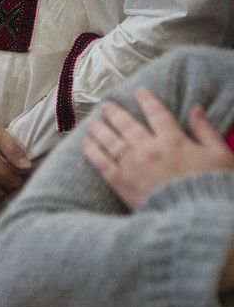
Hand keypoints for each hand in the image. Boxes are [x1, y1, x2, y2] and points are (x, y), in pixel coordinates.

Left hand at [83, 87, 233, 208]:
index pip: (157, 113)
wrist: (194, 215)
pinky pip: (102, 163)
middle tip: (105, 105)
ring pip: (111, 141)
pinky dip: (92, 152)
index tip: (138, 91)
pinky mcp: (121, 182)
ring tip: (92, 122)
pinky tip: (86, 144)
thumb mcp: (219, 155)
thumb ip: (204, 130)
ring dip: (100, 129)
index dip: (146, 100)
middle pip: (127, 125)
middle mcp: (149, 149)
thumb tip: (195, 108)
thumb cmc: (210, 186)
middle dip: (115, 113)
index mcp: (173, 140)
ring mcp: (132, 165)